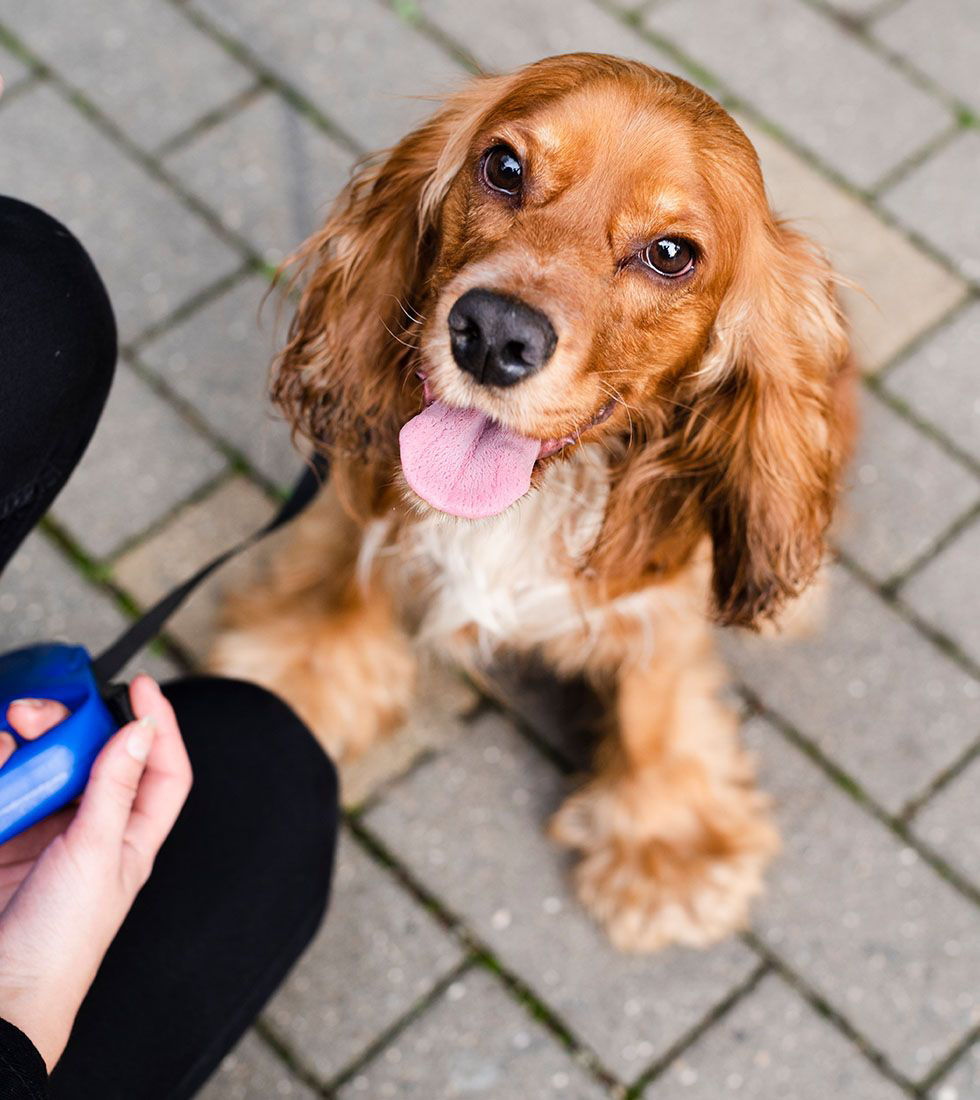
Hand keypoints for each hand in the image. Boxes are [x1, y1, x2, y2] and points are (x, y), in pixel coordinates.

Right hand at [0, 676, 191, 1070]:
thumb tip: (143, 729)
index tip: (141, 687)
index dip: (160, 725)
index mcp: (132, 836)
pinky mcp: (5, 835)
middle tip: (39, 712)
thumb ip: (114, 788)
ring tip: (10, 736)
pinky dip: (1, 767)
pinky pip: (8, 786)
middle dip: (70, 725)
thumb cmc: (60, 944)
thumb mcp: (95, 856)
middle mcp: (92, 828)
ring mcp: (44, 832)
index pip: (163, 770)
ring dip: (28, 743)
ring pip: (46, 765)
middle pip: (93, 756)